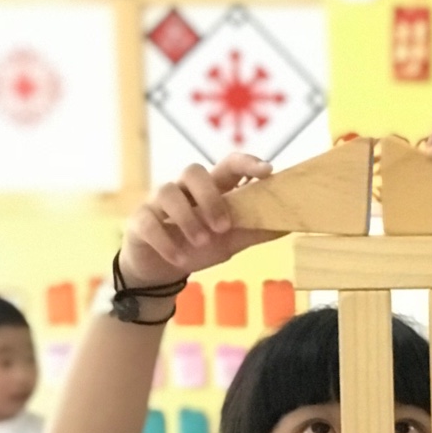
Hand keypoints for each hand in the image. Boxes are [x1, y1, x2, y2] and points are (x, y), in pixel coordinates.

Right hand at [119, 154, 281, 287]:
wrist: (163, 269)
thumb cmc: (200, 245)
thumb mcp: (232, 240)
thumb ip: (257, 230)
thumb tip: (291, 224)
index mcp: (212, 189)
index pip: (229, 164)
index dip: (248, 163)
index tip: (268, 171)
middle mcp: (184, 189)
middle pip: (194, 171)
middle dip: (210, 197)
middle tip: (223, 227)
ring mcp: (159, 202)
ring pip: (168, 192)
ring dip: (188, 219)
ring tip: (201, 243)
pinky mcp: (140, 221)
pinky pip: (149, 223)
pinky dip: (167, 242)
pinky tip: (180, 259)